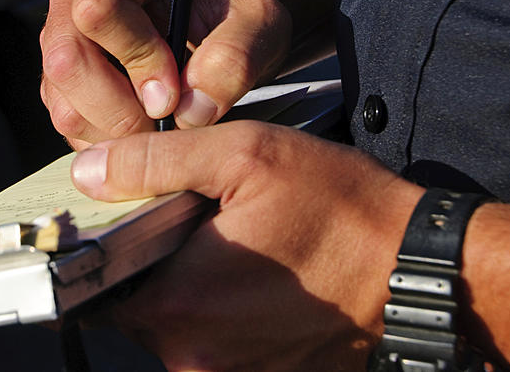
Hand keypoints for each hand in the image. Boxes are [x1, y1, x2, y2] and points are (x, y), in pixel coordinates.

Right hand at [40, 0, 290, 148]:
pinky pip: (68, 124)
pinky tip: (145, 127)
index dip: (137, 57)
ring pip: (64, 103)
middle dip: (123, 109)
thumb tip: (189, 110)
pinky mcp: (56, 79)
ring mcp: (58, 35)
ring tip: (164, 124)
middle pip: (68, 61)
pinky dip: (109, 142)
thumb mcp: (259, 23)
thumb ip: (235, 58)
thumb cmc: (233, 13)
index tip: (176, 87)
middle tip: (170, 120)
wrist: (219, 27)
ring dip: (117, 133)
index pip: (98, 9)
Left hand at [70, 121, 422, 370]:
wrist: (421, 272)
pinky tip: (262, 274)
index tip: (128, 222)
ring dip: (193, 287)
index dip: (104, 247)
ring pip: (179, 325)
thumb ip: (155, 162)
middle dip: (155, 263)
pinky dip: (227, 309)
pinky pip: (219, 343)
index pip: (97, 285)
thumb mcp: (245, 156)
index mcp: (179, 305)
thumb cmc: (343, 211)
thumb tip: (88, 171)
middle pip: (138, 306)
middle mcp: (195, 356)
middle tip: (198, 222)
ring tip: (239, 245)